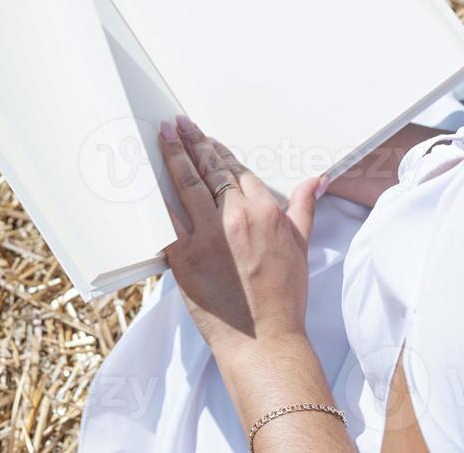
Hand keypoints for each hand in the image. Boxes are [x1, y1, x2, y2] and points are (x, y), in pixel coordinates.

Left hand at [157, 115, 322, 362]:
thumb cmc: (284, 296)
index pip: (236, 170)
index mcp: (264, 211)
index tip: (207, 139)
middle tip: (179, 125)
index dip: (218, 151)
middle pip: (209, 169)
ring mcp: (207, 236)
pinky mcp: (184, 257)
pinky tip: (147, 179)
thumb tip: (316, 180)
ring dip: (174, 156)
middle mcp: (234, 217)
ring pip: (186, 184)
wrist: (264, 338)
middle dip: (193, 142)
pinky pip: (166, 219)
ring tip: (164, 136)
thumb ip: (304, 208)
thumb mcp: (301, 246)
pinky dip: (156, 196)